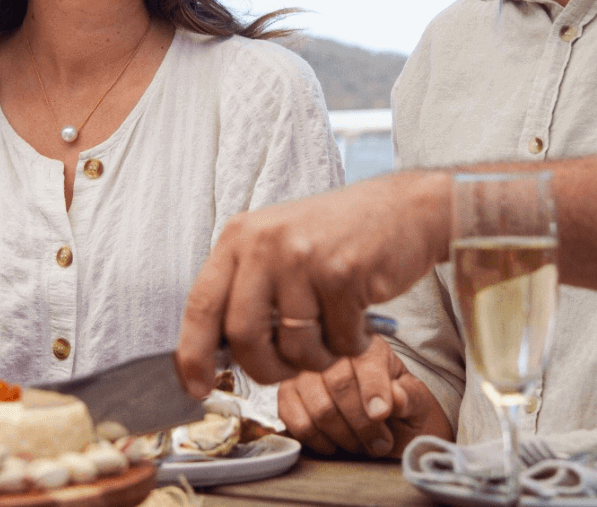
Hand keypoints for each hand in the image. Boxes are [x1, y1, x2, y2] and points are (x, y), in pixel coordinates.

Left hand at [176, 171, 450, 394]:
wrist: (404, 209)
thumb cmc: (339, 236)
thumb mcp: (278, 247)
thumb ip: (247, 289)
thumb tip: (216, 353)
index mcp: (241, 236)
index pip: (201, 303)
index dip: (192, 353)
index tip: (195, 387)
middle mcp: (265, 242)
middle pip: (243, 336)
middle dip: (266, 368)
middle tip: (288, 367)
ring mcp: (303, 257)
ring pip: (294, 347)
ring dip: (318, 357)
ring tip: (334, 330)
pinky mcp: (343, 274)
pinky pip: (340, 343)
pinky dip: (353, 345)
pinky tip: (360, 317)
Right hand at [278, 338, 451, 457]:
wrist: (380, 427)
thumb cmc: (397, 410)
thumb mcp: (417, 402)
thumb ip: (411, 396)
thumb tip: (397, 396)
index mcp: (366, 344)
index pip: (364, 361)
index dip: (373, 389)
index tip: (382, 414)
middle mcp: (329, 350)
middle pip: (339, 385)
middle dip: (363, 424)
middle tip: (380, 444)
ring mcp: (303, 371)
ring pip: (319, 407)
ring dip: (344, 436)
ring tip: (361, 444)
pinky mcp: (286, 395)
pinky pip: (297, 422)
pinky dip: (320, 441)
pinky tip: (335, 443)